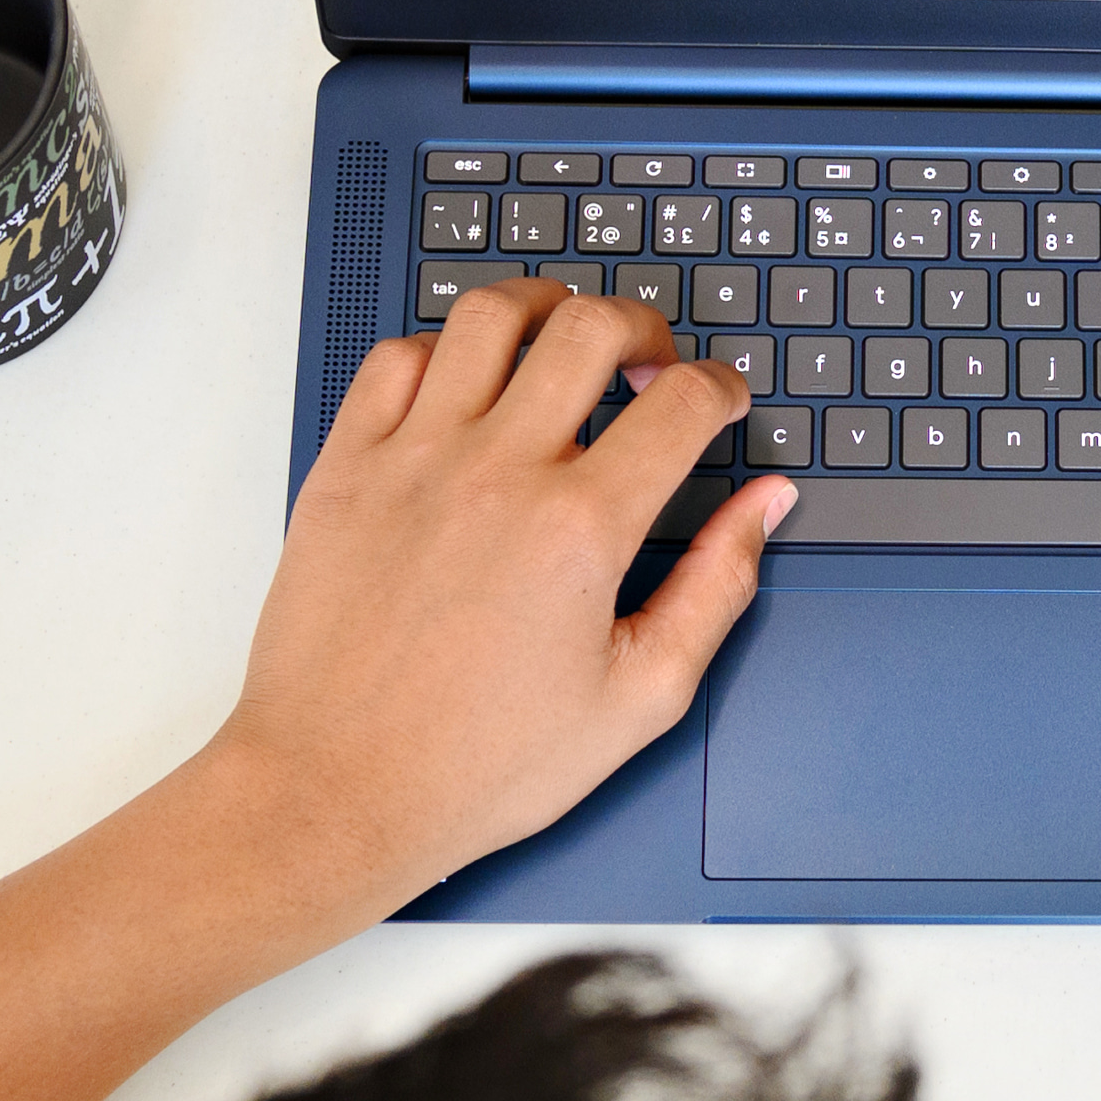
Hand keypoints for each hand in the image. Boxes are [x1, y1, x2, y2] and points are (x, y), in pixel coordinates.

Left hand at [213, 283, 790, 914]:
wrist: (334, 791)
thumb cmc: (478, 764)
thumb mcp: (639, 697)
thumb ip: (717, 588)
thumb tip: (766, 508)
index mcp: (581, 528)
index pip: (683, 403)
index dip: (724, 389)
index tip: (722, 404)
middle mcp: (498, 472)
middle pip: (593, 328)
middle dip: (646, 327)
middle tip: (653, 363)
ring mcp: (413, 460)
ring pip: (491, 317)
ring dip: (547, 309)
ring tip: (564, 339)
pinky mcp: (345, 468)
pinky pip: (397, 358)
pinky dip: (443, 349)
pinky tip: (467, 384)